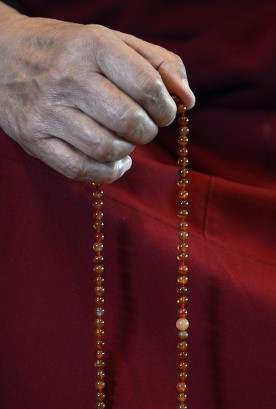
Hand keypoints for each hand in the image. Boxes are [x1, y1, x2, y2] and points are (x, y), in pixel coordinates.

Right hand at [0, 14, 194, 181]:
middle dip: (147, 131)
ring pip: (107, 149)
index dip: (166, 108)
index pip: (147, 86)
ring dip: (127, 151)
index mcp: (91, 45)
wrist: (2, 56)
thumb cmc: (67, 50)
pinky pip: (80, 170)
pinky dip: (108, 173)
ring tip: (125, 140)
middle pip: (129, 122)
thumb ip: (158, 63)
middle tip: (143, 126)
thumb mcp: (111, 41)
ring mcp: (47, 112)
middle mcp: (67, 78)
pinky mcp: (34, 140)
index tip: (164, 112)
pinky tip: (115, 162)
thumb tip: (188, 100)